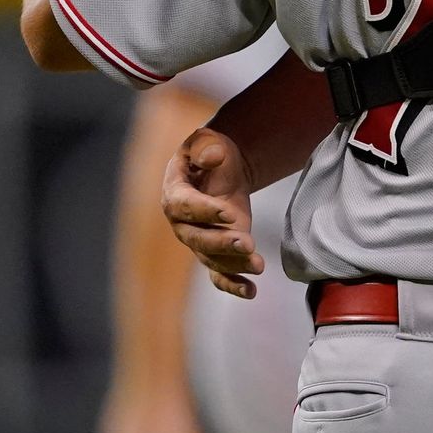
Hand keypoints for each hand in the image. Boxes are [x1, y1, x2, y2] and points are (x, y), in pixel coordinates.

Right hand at [161, 127, 263, 297]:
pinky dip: (233, 285)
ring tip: (258, 265)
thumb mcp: (205, 140)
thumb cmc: (209, 151)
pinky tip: (251, 291)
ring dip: (234, 265)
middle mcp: (182, 223)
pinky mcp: (215, 251)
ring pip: (212, 259)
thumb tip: (213, 157)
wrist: (220, 167)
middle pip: (197, 239)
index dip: (206, 211)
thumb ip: (206, 146)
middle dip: (222, 243)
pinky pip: (219, 274)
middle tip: (247, 243)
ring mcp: (198, 240)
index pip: (186, 206)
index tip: (230, 212)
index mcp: (175, 193)